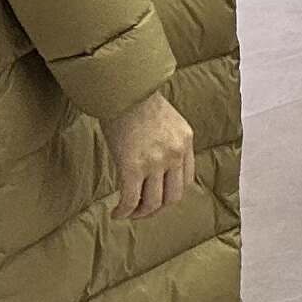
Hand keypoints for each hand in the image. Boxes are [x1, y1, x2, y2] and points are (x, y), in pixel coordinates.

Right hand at [105, 87, 196, 218]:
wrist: (122, 88)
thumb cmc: (136, 99)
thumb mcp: (166, 119)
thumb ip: (167, 141)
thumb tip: (156, 163)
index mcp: (185, 140)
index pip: (186, 179)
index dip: (171, 194)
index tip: (159, 198)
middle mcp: (175, 153)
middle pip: (173, 197)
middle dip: (157, 209)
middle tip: (143, 211)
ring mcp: (156, 162)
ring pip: (153, 203)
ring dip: (139, 213)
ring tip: (128, 213)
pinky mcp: (133, 167)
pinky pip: (130, 200)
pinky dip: (123, 212)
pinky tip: (115, 213)